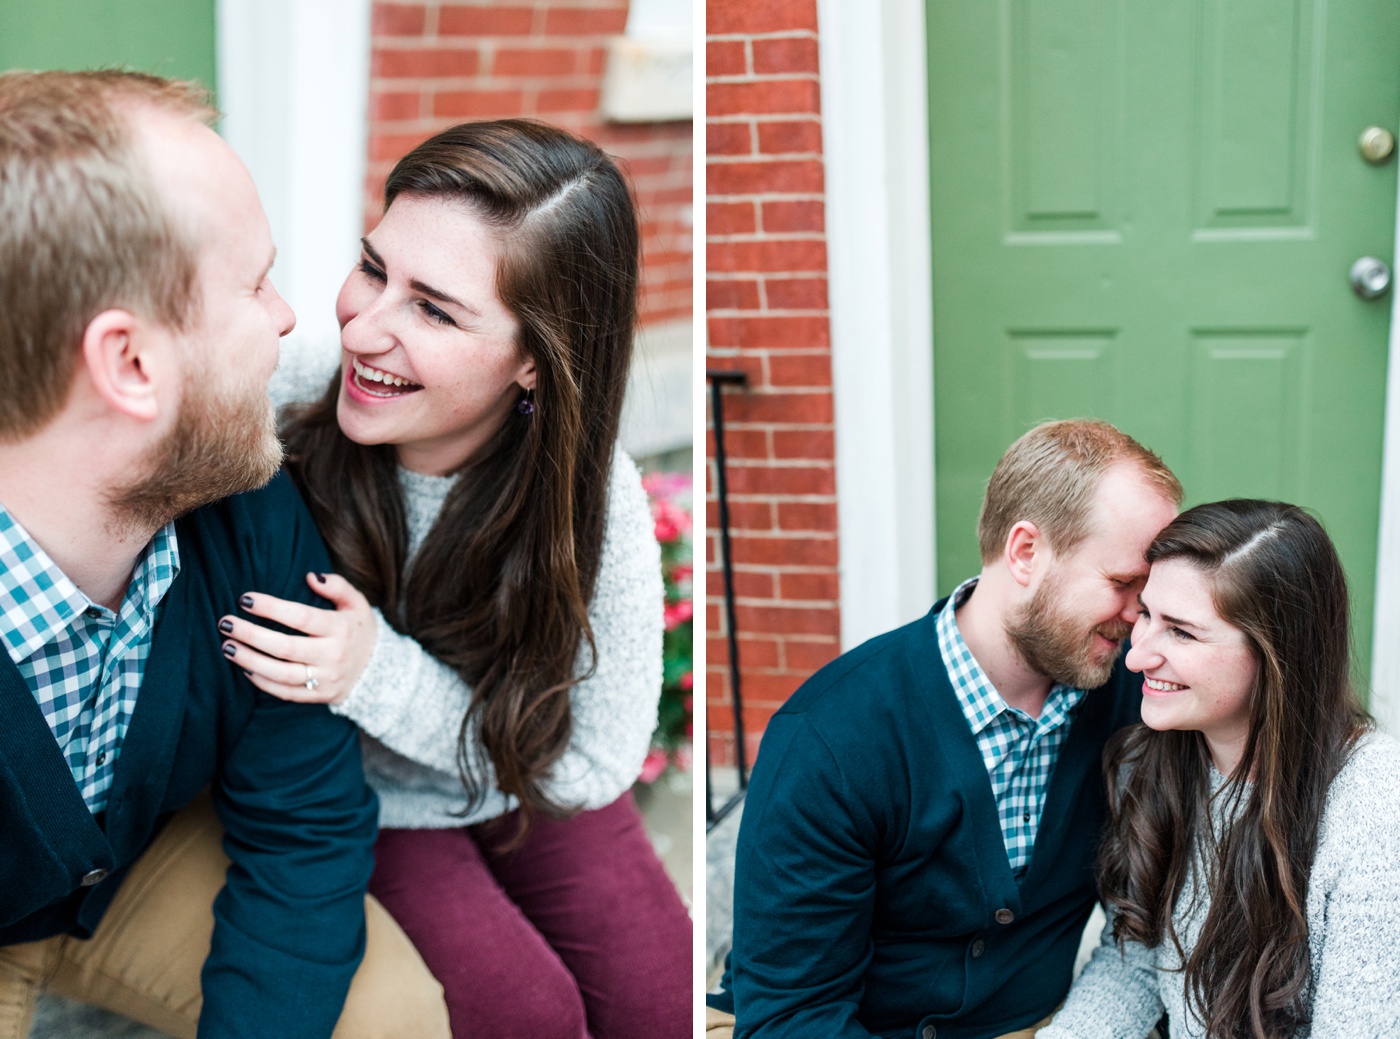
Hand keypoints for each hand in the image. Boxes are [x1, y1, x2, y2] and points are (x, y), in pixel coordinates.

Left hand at [218, 573, 375, 704]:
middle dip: (251, 635)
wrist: (380, 671)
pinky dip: (262, 682)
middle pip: (285, 647)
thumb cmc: (359, 630)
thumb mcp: (357, 603)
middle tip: (225, 623)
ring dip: (250, 660)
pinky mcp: (318, 696)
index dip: (271, 608)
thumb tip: (311, 576)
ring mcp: (325, 678)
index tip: (246, 599)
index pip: (301, 617)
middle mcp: (333, 655)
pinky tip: (244, 668)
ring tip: (227, 647)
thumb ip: (338, 586)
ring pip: (281, 673)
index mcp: (341, 629)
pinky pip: (286, 692)